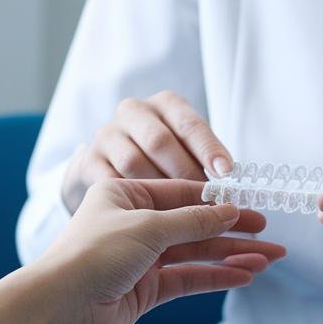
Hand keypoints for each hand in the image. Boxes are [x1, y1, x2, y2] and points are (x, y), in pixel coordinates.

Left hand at [0, 179, 284, 323]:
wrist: (61, 307)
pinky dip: (216, 276)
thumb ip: (193, 220)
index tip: (252, 206)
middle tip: (269, 234)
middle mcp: (133, 224)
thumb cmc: (94, 254)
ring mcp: (140, 259)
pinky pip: (188, 278)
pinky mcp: (145, 290)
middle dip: (232, 230)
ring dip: (231, 255)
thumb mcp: (148, 226)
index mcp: (125, 195)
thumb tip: (230, 211)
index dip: (218, 201)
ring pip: (195, 254)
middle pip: (192, 224)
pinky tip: (245, 275)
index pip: (181, 192)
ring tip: (269, 259)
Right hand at [62, 92, 232, 212]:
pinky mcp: (89, 160)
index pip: (189, 123)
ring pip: (132, 161)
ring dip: (156, 189)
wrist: (110, 169)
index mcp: (166, 105)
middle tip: (203, 201)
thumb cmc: (161, 163)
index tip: (226, 173)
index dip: (208, 149)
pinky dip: (128, 201)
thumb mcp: (185, 152)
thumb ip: (206, 165)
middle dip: (183, 173)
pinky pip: (108, 181)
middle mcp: (134, 113)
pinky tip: (144, 218)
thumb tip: (233, 192)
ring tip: (178, 214)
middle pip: (158, 140)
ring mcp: (107, 135)